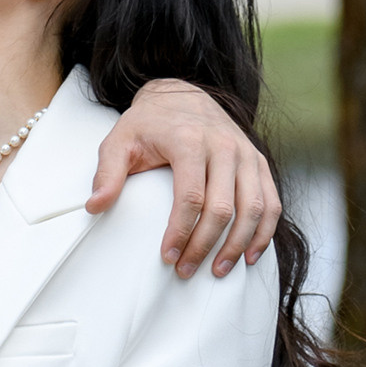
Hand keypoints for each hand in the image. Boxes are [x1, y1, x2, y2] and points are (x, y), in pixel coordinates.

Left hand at [93, 79, 279, 276]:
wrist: (181, 95)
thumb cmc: (148, 124)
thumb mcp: (119, 141)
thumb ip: (107, 173)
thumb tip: (95, 207)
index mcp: (189, 141)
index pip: (191, 196)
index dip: (181, 231)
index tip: (168, 256)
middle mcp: (224, 146)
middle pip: (222, 207)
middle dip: (205, 245)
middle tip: (186, 270)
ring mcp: (246, 154)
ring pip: (253, 207)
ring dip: (238, 244)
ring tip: (218, 271)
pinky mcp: (258, 162)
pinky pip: (271, 201)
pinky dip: (264, 231)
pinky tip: (249, 254)